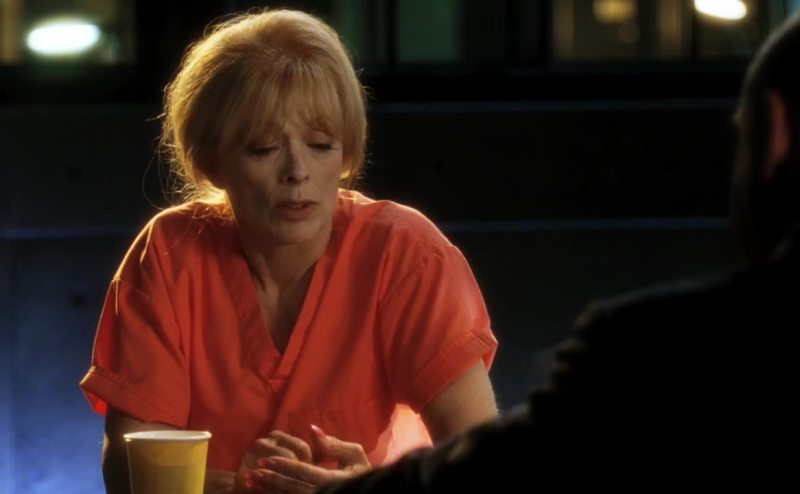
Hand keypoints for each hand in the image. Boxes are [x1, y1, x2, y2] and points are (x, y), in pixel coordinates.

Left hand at [245, 424, 371, 492]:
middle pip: (292, 488)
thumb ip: (334, 444)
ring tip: (250, 483)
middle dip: (270, 480)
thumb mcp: (355, 455)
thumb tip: (311, 429)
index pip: (303, 472)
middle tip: (252, 471)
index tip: (265, 459)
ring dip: (268, 491)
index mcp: (334, 480)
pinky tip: (261, 492)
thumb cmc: (361, 473)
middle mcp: (325, 493)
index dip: (283, 465)